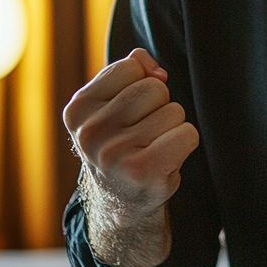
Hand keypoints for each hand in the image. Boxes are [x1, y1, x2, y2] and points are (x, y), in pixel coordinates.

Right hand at [63, 48, 199, 220]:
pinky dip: (185, 142)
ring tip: (151, 147)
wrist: (120, 199)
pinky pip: (188, 133)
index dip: (139, 85)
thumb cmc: (120, 139)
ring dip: (171, 126)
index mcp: (77, 109)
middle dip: (158, 105)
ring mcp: (116, 153)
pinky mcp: (144, 171)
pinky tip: (166, 159)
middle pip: (155, 87)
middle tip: (142, 133)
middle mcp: (91, 132)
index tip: (127, 113)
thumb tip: (158, 73)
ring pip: (174, 110)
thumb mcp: (111, 100)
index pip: (131, 66)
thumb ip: (132, 67)